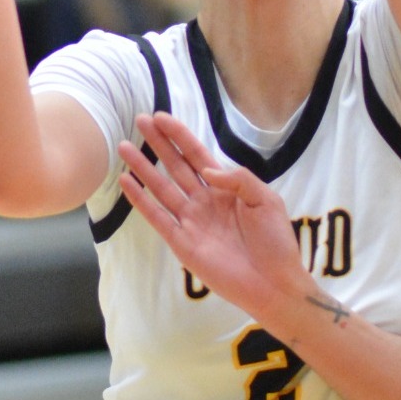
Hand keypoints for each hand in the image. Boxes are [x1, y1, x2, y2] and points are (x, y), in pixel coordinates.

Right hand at [119, 112, 306, 322]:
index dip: (179, 136)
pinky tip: (127, 182)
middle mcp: (204, 200)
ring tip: (124, 146)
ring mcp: (191, 221)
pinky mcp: (182, 243)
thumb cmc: (275, 241)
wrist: (275, 284)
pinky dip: (141, 200)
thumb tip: (207, 170)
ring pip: (161, 187)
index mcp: (225, 187)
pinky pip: (158, 217)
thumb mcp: (266, 200)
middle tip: (140, 120)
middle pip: (176, 165)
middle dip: (158, 143)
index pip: (197, 155)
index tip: (161, 117)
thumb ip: (239, 179)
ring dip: (143, 167)